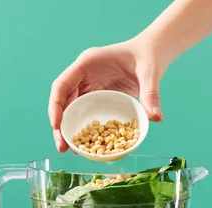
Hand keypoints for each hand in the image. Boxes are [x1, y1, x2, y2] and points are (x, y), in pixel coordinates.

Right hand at [48, 40, 165, 151]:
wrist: (152, 53)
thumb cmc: (147, 56)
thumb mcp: (150, 73)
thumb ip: (151, 94)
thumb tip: (155, 118)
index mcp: (87, 64)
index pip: (62, 85)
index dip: (56, 106)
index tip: (57, 125)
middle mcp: (83, 76)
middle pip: (62, 101)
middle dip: (59, 124)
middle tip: (62, 147)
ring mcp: (88, 86)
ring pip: (70, 109)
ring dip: (68, 129)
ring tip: (71, 150)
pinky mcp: (96, 96)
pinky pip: (83, 113)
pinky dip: (83, 128)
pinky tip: (85, 145)